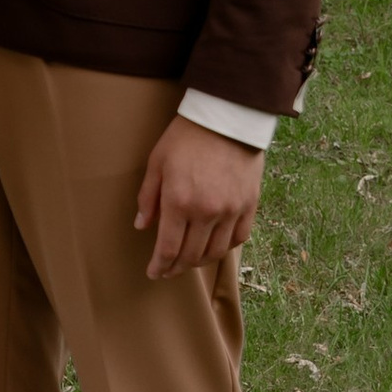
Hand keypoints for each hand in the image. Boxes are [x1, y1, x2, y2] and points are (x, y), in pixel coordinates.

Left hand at [134, 117, 263, 279]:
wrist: (226, 118)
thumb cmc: (185, 137)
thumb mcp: (157, 162)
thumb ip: (148, 198)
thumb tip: (142, 226)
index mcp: (179, 202)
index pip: (168, 248)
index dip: (160, 266)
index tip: (153, 273)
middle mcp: (207, 212)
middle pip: (191, 255)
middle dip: (176, 268)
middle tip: (168, 270)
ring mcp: (231, 210)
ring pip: (216, 252)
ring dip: (200, 262)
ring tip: (188, 261)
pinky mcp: (249, 204)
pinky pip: (239, 237)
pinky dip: (225, 247)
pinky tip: (214, 246)